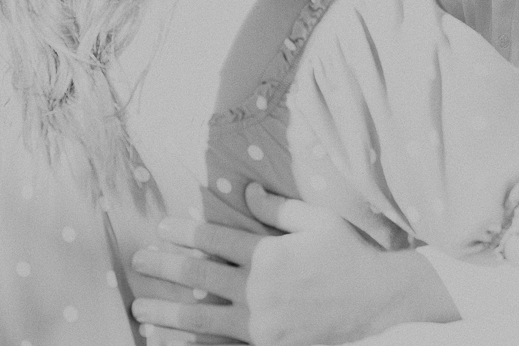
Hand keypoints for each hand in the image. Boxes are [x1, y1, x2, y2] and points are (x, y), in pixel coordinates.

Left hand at [132, 184, 456, 345]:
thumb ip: (276, 207)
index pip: (214, 238)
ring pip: (201, 317)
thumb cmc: (350, 252)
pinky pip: (221, 344)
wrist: (380, 298)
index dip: (185, 231)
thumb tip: (245, 189)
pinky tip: (171, 339)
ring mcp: (261, 322)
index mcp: (268, 253)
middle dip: (165, 268)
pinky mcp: (268, 344)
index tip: (162, 227)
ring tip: (140, 308)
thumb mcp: (317, 220)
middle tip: (138, 262)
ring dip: (166, 312)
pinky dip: (192, 342)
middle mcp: (259, 288)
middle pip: (199, 276)